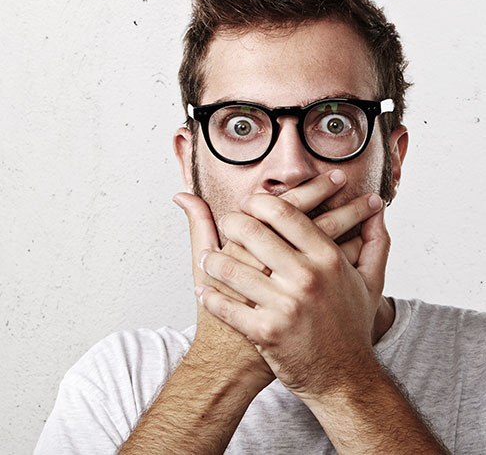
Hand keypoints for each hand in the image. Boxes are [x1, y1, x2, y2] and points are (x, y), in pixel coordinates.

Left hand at [197, 185, 388, 400]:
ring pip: (231, 268)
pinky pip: (225, 307)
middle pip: (252, 232)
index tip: (248, 204)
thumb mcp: (370, 282)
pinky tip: (204, 290)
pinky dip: (209, 297)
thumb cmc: (351, 327)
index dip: (259, 203)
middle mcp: (306, 278)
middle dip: (231, 222)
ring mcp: (285, 306)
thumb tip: (377, 207)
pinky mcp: (266, 332)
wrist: (345, 379)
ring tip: (208, 258)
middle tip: (225, 224)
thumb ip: (374, 241)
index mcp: (328, 260)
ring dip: (212, 260)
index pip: (285, 214)